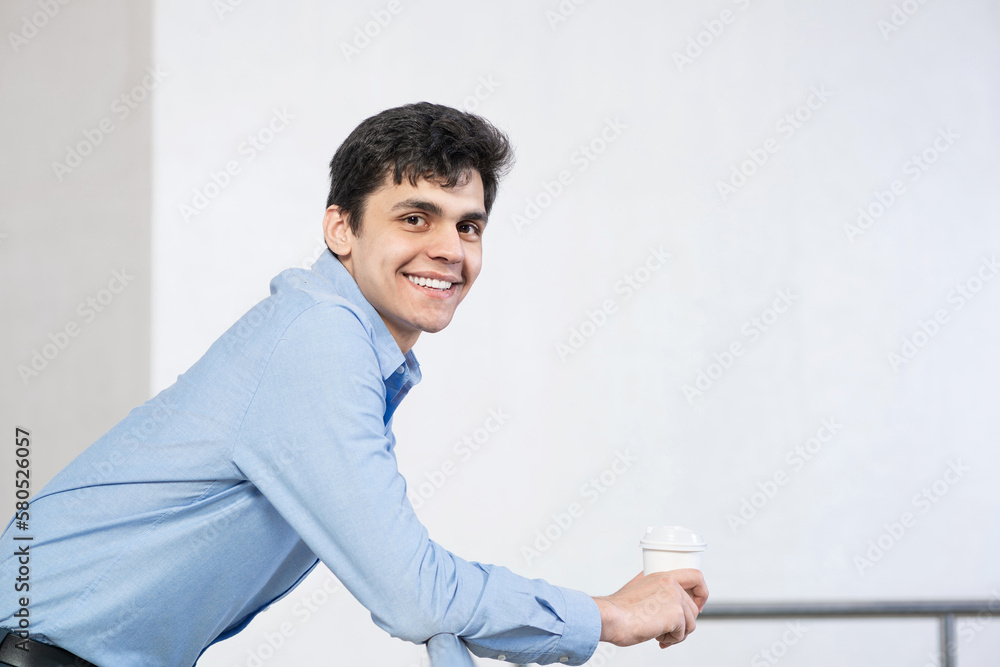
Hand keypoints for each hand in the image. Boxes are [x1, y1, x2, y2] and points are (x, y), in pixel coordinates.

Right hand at [592, 569, 707, 648]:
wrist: (611, 617)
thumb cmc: (619, 609)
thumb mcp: (636, 588)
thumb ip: (652, 587)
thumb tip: (661, 599)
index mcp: (662, 575)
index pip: (695, 576)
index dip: (701, 593)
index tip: (698, 605)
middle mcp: (670, 583)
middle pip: (693, 608)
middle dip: (684, 624)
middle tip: (669, 632)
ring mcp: (674, 598)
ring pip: (691, 623)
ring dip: (676, 634)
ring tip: (659, 635)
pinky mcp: (676, 614)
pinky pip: (682, 634)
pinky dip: (671, 641)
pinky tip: (657, 638)